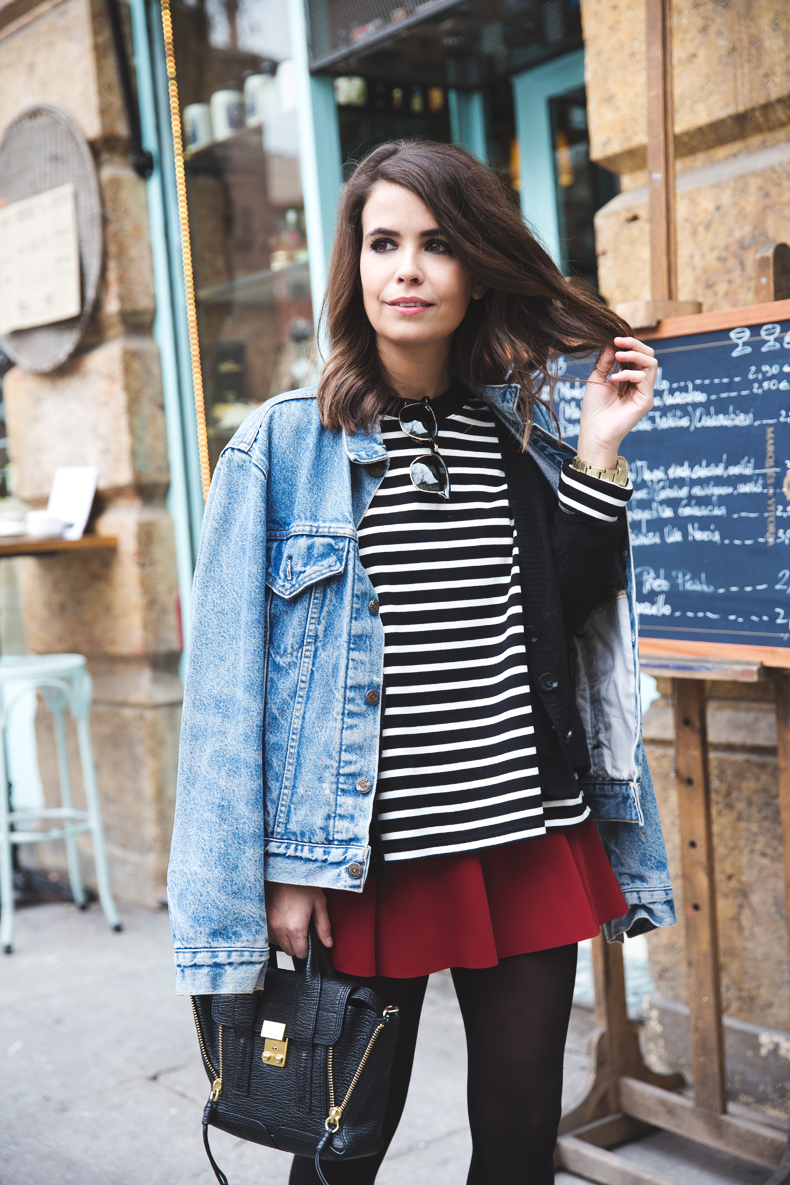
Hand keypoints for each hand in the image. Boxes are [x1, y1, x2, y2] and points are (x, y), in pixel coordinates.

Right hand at [265, 881, 332, 958]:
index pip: (300, 953)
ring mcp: (268, 924)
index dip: (307, 950)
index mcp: (295, 927)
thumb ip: (324, 927)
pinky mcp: (261, 918)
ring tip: (292, 923)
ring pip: (277, 944)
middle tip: (303, 930)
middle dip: (297, 945)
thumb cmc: (301, 882)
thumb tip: (328, 943)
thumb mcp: (319, 903)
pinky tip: (283, 921)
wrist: (283, 867)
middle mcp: (279, 928)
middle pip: (288, 951)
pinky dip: (275, 933)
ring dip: (285, 939)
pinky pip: (268, 935)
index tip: (310, 942)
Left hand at [575, 337, 655, 468]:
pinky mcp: (646, 401)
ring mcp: (645, 393)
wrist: (594, 433)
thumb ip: (606, 362)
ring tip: (617, 355)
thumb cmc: (594, 409)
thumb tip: (611, 343)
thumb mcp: (598, 379)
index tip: (614, 339)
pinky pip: (644, 379)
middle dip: (635, 345)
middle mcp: (640, 385)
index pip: (637, 356)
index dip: (629, 345)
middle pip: (649, 356)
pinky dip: (629, 374)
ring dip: (634, 356)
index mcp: (630, 379)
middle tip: (618, 341)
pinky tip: (614, 378)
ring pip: (651, 364)